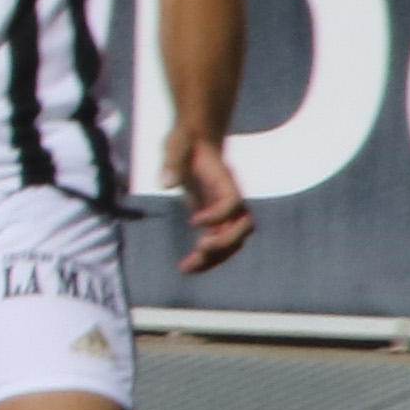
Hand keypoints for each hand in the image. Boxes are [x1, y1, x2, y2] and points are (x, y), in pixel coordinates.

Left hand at [169, 132, 255, 272]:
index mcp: (225, 180)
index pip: (233, 203)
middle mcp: (230, 198)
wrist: (195, 141)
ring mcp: (225, 211)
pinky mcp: (214, 220)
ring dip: (215, 258)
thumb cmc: (186, 141)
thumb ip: (172, 161)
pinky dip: (206, 259)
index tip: (192, 221)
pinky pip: (218, 245)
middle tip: (199, 249)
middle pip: (243, 227)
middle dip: (224, 243)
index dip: (217, 215)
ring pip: (233, 242)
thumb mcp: (177, 143)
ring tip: (187, 267)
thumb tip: (166, 184)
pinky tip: (185, 268)